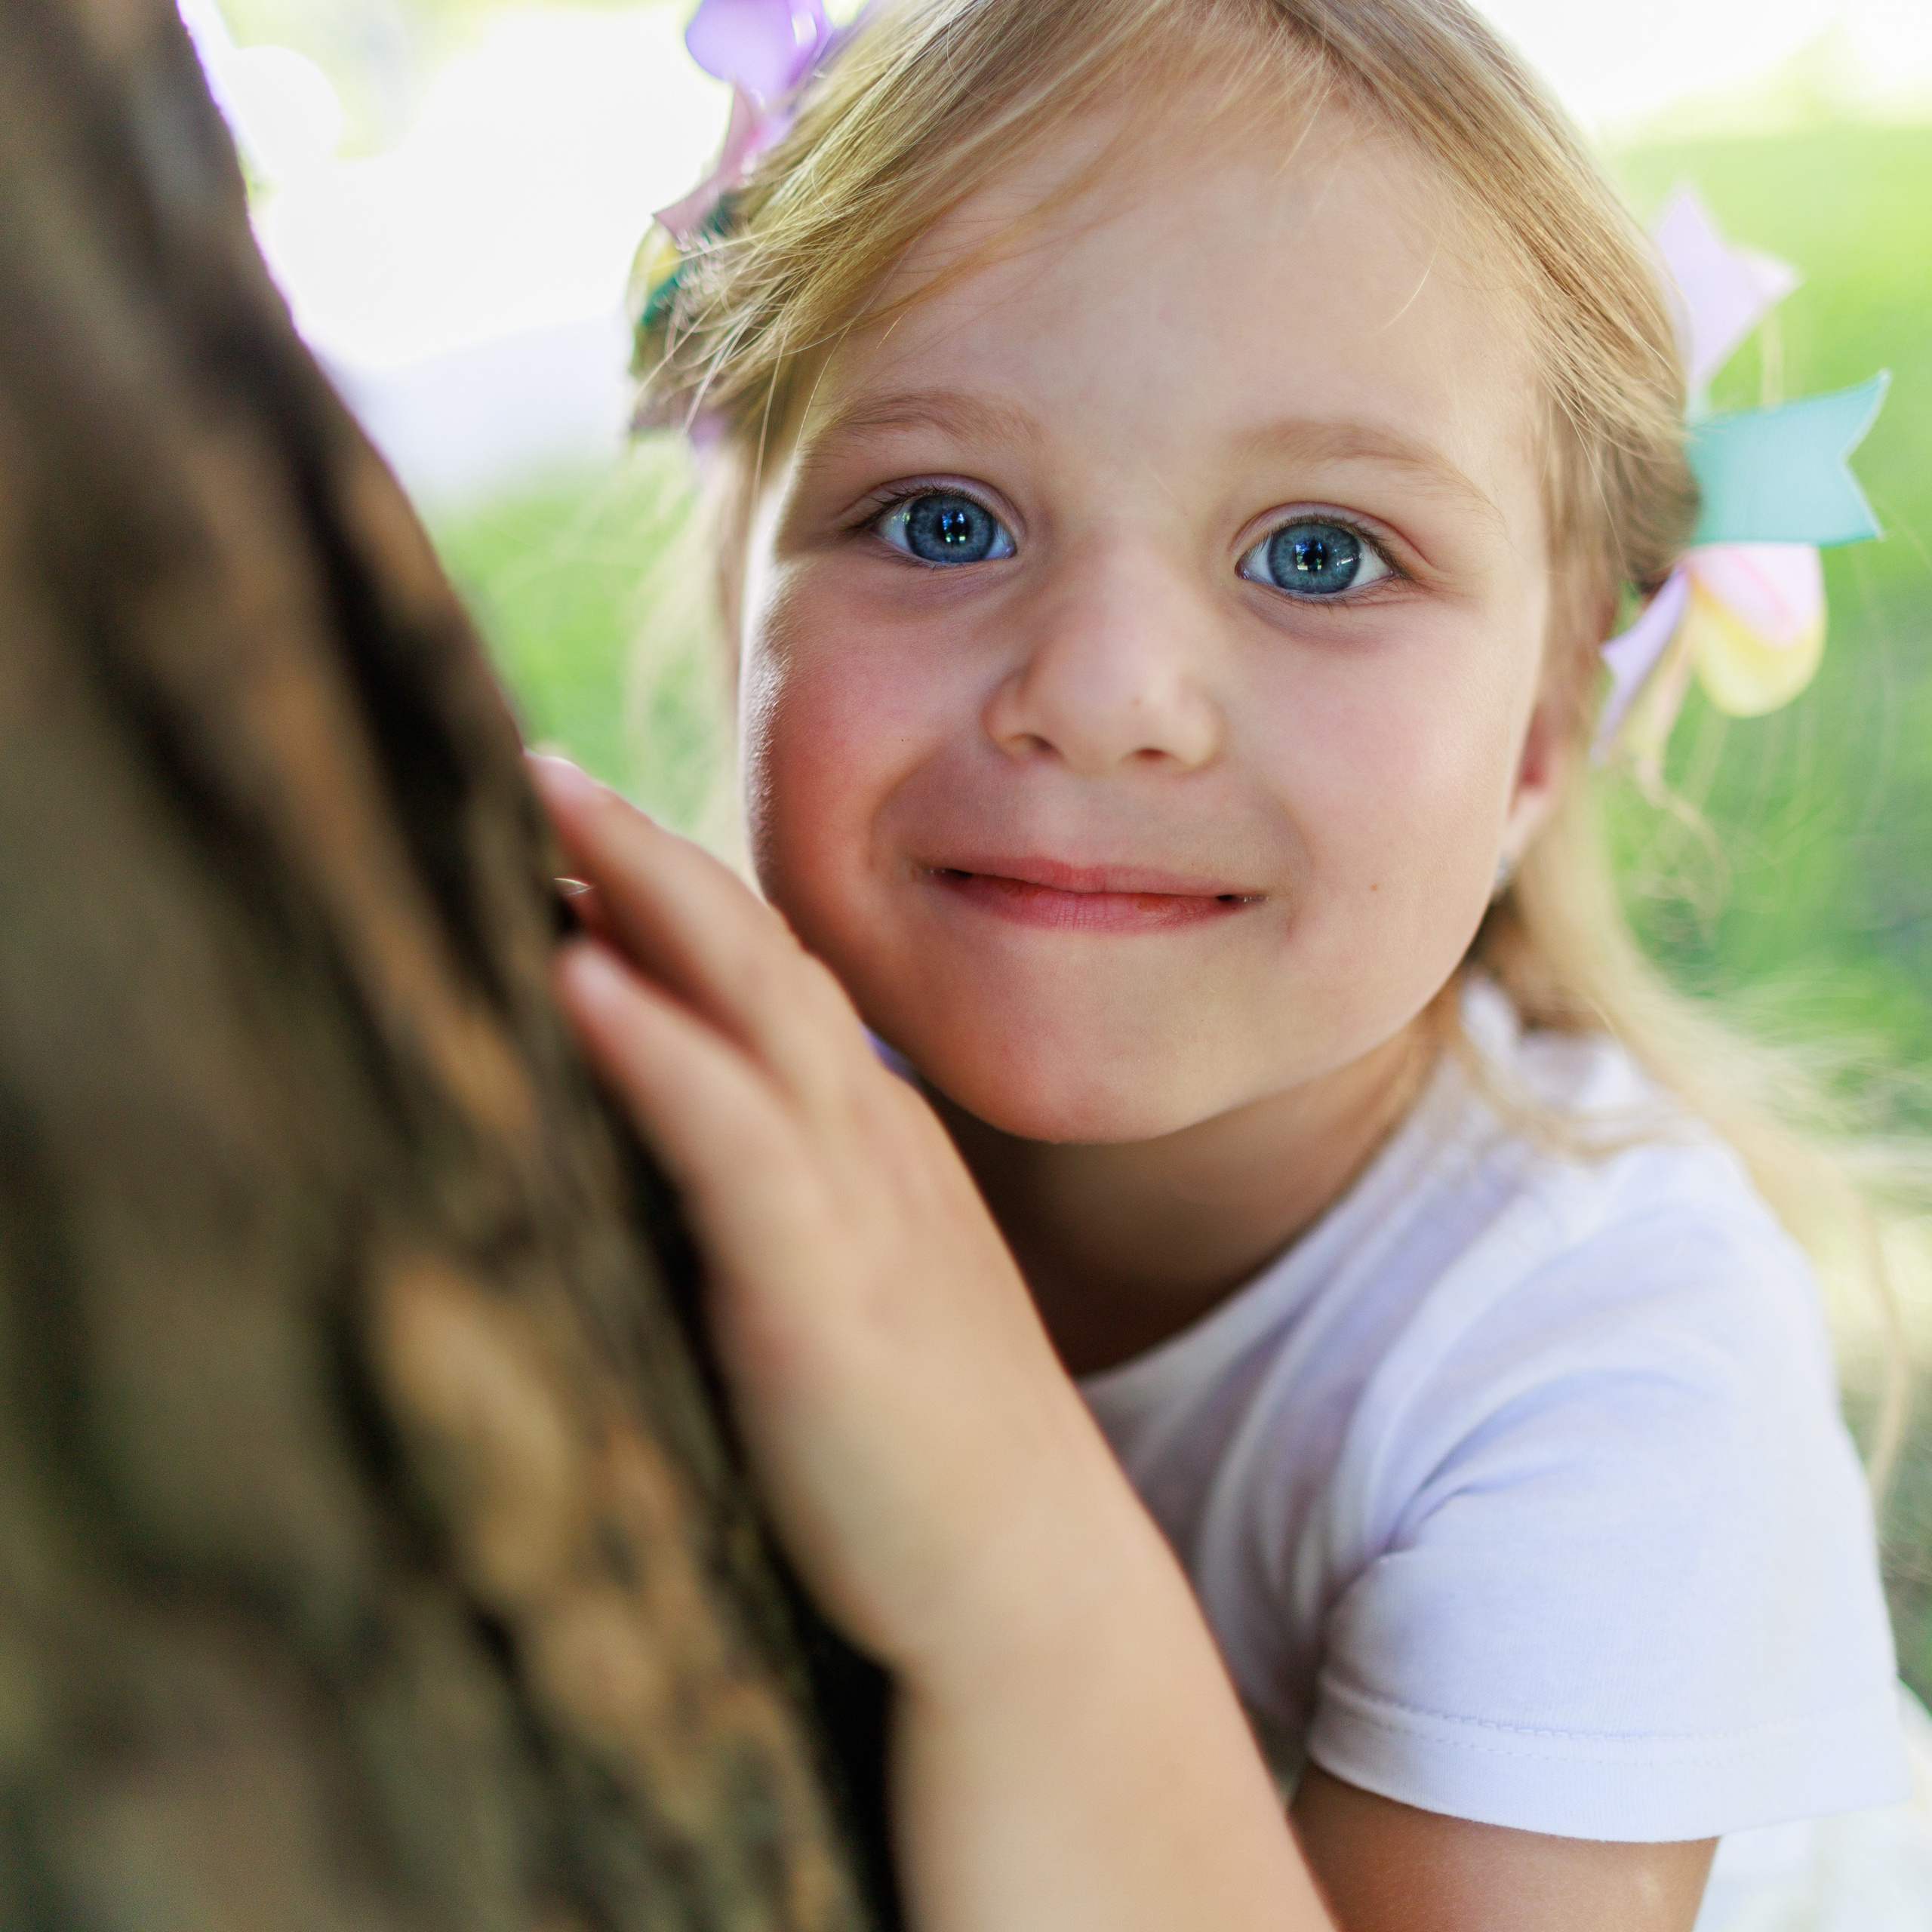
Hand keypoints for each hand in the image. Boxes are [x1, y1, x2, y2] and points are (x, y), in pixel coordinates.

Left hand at [530, 757, 1131, 1681]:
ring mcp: (855, 1208)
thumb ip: (772, 1211)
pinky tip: (577, 975)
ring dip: (648, 892)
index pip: (769, 980)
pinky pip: (734, 1144)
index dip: (675, 890)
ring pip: (753, 1007)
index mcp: (866, 1143)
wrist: (1026, 1585)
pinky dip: (657, 1050)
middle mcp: (866, 1144)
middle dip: (651, 846)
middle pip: (758, 950)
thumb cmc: (917, 1448)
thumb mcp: (845, 1292)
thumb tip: (653, 1159)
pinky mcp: (823, 1299)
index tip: (575, 822)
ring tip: (550, 799)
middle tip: (542, 759)